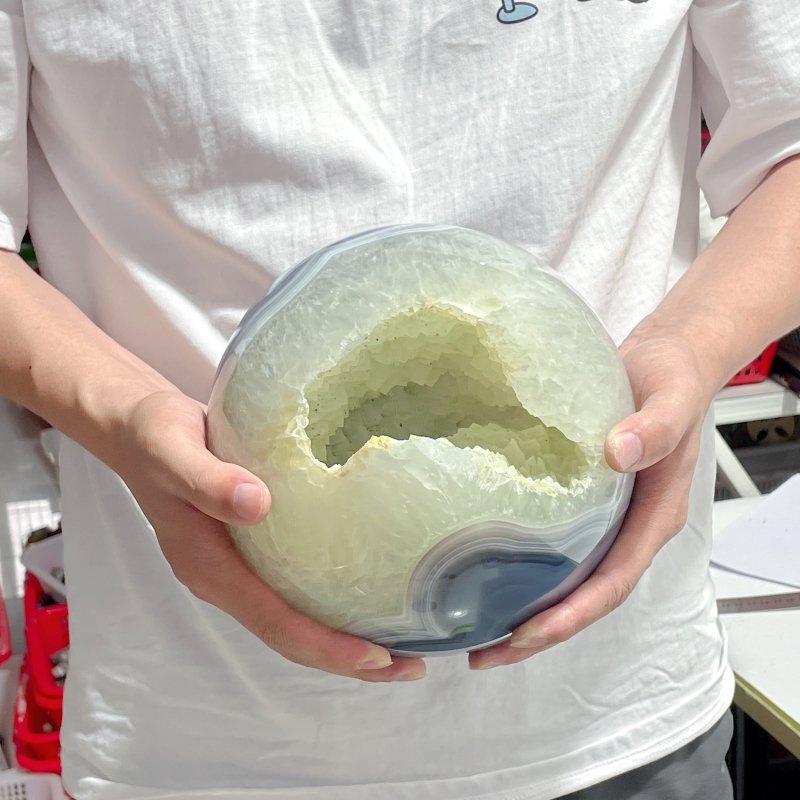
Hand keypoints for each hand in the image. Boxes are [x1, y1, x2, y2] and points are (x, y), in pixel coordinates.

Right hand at [110, 389, 425, 681]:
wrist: (138, 429)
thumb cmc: (153, 436)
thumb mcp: (172, 449)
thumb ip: (206, 479)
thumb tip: (255, 505)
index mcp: (207, 566)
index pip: (272, 620)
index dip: (324, 644)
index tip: (375, 656)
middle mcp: (225, 579)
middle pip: (290, 635)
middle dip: (348, 659)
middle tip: (410, 666)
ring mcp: (237, 570)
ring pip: (294, 619)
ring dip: (345, 639)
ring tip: (402, 648)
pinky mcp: (251, 552)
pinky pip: (294, 591)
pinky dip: (333, 605)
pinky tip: (369, 597)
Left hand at [468, 329, 714, 669]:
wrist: (666, 358)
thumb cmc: (672, 379)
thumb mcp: (671, 398)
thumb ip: (654, 428)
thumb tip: (618, 455)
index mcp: (654, 516)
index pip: (614, 580)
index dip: (572, 613)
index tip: (526, 633)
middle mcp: (628, 527)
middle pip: (587, 595)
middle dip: (540, 630)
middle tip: (485, 653)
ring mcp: (606, 517)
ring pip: (569, 577)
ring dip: (527, 608)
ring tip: (477, 629)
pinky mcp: (582, 499)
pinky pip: (555, 544)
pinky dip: (522, 566)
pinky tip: (482, 567)